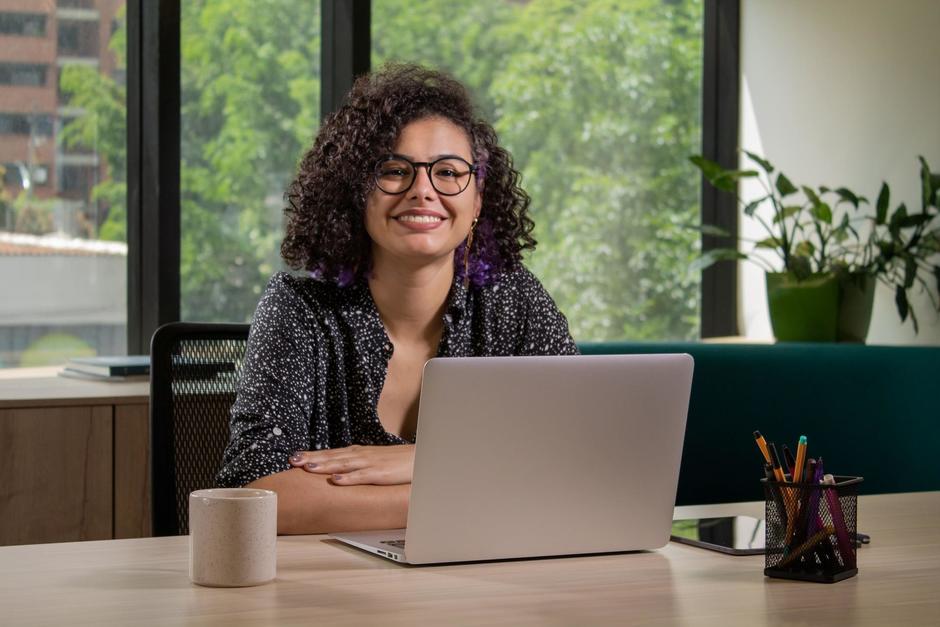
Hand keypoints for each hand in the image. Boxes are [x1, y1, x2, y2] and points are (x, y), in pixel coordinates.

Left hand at [289, 444, 414, 485]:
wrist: (422, 458)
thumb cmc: (397, 462)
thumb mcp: (374, 461)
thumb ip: (357, 466)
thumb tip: (338, 472)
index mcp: (358, 453)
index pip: (331, 452)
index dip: (313, 454)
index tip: (294, 456)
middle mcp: (361, 455)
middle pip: (333, 456)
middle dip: (312, 458)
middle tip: (293, 460)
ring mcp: (370, 463)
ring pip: (343, 464)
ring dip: (325, 465)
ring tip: (307, 467)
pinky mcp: (381, 473)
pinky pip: (362, 476)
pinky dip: (348, 478)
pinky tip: (335, 480)